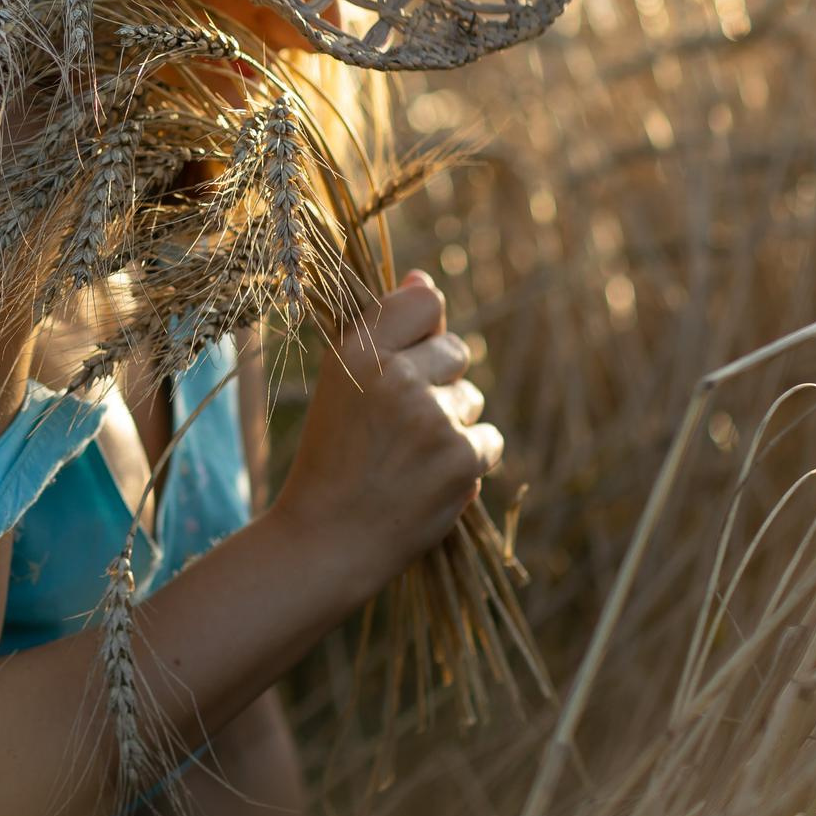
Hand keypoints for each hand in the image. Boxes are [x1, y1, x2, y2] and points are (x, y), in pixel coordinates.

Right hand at [267, 269, 502, 598]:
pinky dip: (468, 460)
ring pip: (472, 399)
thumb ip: (383, 330)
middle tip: (400, 425)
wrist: (327, 539)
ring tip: (409, 458)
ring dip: (452, 424)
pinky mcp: (463, 458)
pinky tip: (429, 479)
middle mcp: (396, 376)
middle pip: (456, 350)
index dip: (424, 328)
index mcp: (357, 352)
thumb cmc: (332, 458)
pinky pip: (488, 439)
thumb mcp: (339, 384)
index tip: (409, 356)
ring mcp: (433, 417)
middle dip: (439, 383)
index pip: (424, 301)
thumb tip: (423, 276)